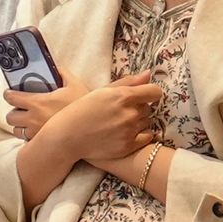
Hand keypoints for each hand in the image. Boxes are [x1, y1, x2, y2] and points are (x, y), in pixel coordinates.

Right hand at [20, 71, 160, 172]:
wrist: (68, 136)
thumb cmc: (83, 110)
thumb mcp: (103, 91)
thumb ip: (128, 82)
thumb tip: (149, 74)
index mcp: (123, 96)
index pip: (154, 92)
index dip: (151, 93)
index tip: (145, 96)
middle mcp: (129, 114)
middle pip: (148, 108)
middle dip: (138, 107)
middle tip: (121, 111)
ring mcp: (129, 131)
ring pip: (147, 122)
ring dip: (139, 121)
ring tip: (120, 123)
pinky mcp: (128, 146)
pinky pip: (147, 137)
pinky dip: (141, 134)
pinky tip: (128, 132)